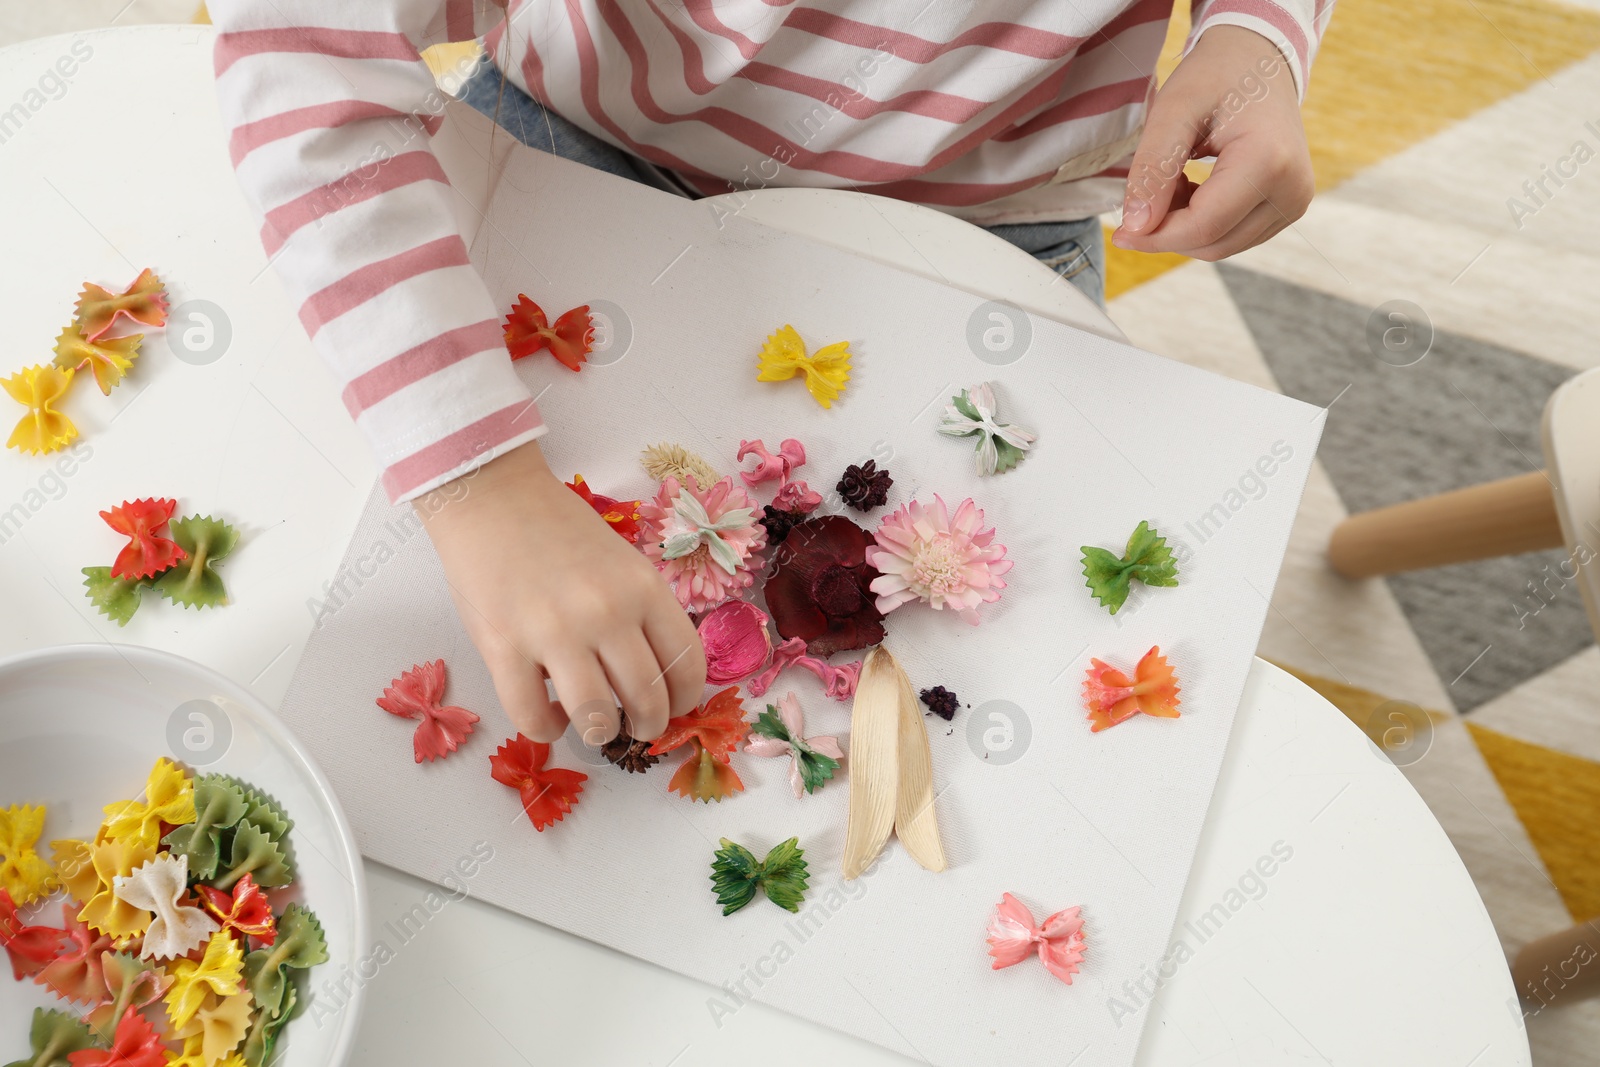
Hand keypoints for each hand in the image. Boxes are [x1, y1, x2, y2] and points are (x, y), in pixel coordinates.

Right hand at [416, 441, 704, 744]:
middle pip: (647, 700)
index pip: (687, 665)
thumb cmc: (558, 531)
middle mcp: (606, 613)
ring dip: (600, 733)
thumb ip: (642, 613)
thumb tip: (656, 679)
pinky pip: (533, 718)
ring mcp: (553, 633)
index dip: (684, 699)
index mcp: (643, 588)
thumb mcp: (623, 563)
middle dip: (648, 727)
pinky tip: (547, 713)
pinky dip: (546, 729)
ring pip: (596, 718)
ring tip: (594, 725)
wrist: (491, 498)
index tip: (673, 706)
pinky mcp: (503, 649)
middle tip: (637, 727)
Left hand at [1112, 25, 1312, 260]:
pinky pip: (1233, 236)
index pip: (1203, 226)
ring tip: (1175, 180)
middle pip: (1213, 244)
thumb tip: (1136, 227)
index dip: (1155, 237)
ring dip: (1185, 227)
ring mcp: (1294, 202)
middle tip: (1149, 188)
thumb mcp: (1173, 110)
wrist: (1259, 59)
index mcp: (1270, 161)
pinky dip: (1203, 223)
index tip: (1120, 232)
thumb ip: (1153, 169)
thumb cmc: (1215, 77)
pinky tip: (1194, 188)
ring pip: (1222, 246)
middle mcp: (1292, 189)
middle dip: (1169, 230)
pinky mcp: (1287, 208)